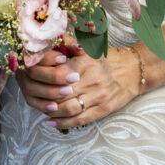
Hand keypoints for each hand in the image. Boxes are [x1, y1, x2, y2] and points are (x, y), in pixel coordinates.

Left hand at [15, 46, 141, 128]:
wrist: (132, 72)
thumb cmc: (105, 60)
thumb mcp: (88, 49)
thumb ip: (68, 45)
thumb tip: (46, 41)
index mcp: (86, 63)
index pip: (59, 73)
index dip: (44, 78)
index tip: (32, 78)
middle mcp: (93, 80)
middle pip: (61, 93)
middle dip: (45, 96)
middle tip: (34, 95)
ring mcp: (99, 97)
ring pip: (68, 108)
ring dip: (51, 111)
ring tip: (41, 109)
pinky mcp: (103, 110)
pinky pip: (80, 119)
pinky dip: (63, 123)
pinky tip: (50, 122)